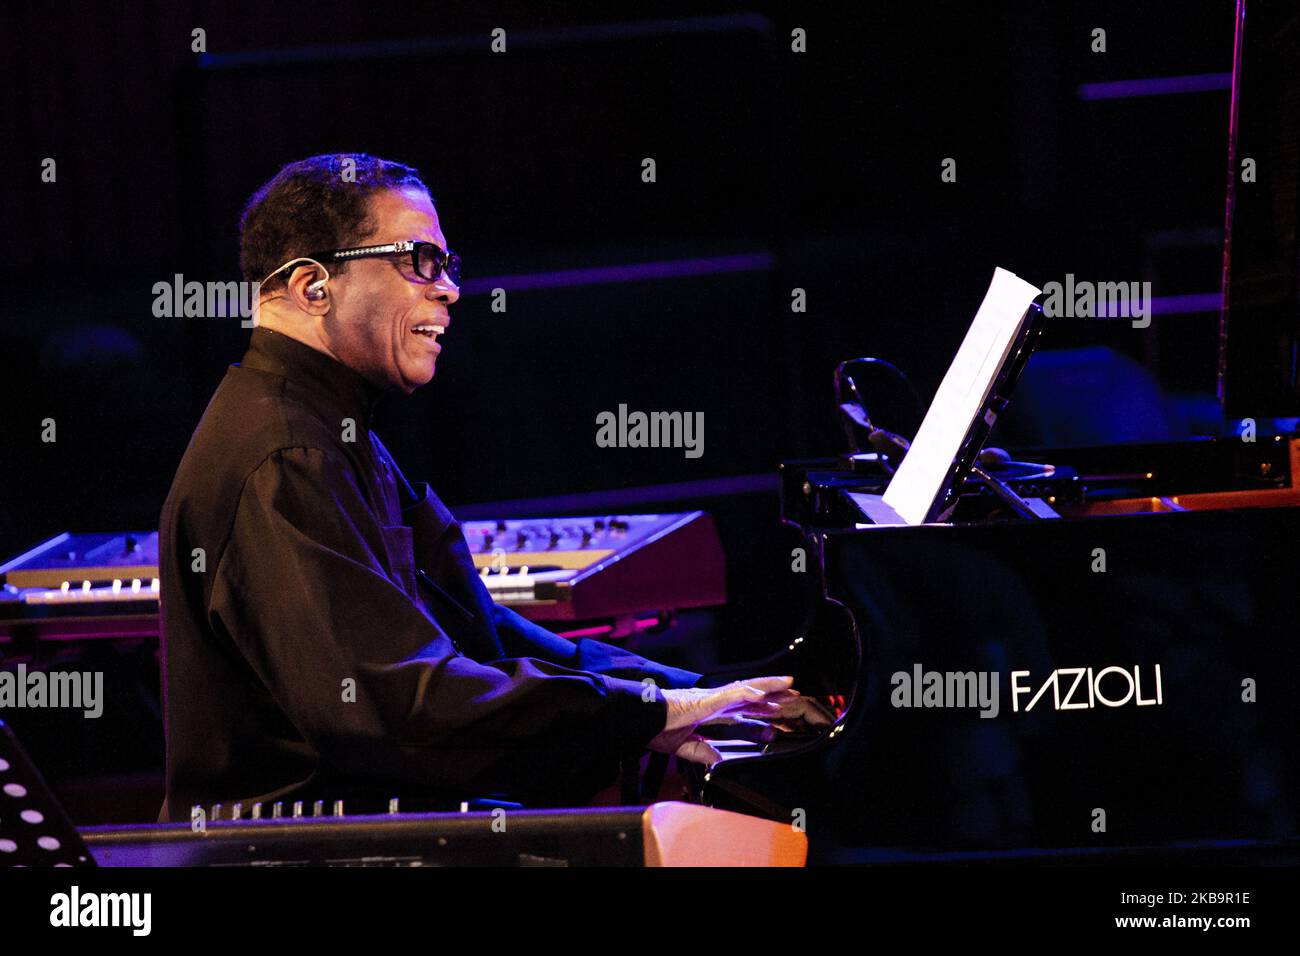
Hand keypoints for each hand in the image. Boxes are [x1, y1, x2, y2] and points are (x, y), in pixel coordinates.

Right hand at [647, 676, 795, 766]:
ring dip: (768, 686)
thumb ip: (700, 751)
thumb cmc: (656, 727)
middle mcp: (713, 701)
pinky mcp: (705, 699)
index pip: (741, 708)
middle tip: (794, 694)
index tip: (778, 711)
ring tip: (788, 684)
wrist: (641, 718)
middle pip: (750, 695)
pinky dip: (747, 693)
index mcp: (709, 711)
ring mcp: (711, 698)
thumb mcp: (682, 746)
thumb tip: (716, 759)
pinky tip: (761, 694)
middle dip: (773, 694)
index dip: (760, 709)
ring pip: (746, 688)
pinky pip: (730, 694)